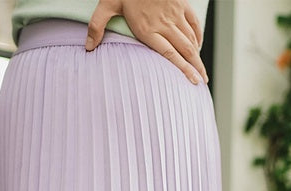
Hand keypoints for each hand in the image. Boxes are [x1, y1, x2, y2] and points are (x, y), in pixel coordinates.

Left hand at [85, 0, 206, 84]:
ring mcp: (175, 13)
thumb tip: (88, 48)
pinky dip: (198, 37)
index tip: (192, 81)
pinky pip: (194, 23)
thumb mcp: (106, 5)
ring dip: (198, 57)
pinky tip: (198, 48)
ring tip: (202, 72)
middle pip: (185, 50)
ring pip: (191, 39)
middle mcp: (164, 23)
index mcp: (148, 29)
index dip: (183, 69)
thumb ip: (96, 26)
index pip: (170, 54)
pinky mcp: (181, 3)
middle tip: (202, 82)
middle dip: (196, 68)